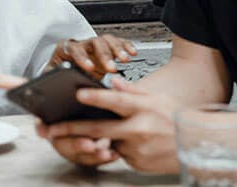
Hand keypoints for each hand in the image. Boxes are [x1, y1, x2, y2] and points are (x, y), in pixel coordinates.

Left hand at [39, 76, 179, 173]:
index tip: (78, 93)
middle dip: (70, 128)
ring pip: (105, 142)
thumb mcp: (156, 97)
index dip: (96, 97)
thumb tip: (113, 82)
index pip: (115, 101)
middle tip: (49, 128)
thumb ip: (131, 90)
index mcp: (142, 109)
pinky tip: (116, 141)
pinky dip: (112, 146)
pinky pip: (117, 153)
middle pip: (99, 128)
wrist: (197, 145)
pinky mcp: (136, 163)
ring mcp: (137, 149)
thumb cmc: (175, 118)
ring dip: (91, 138)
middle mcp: (138, 130)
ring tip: (71, 134)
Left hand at [48, 34, 136, 77]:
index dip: (82, 57)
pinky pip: (117, 42)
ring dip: (117, 48)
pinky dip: (125, 45)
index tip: (89, 68)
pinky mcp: (106, 49)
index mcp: (65, 49)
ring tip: (125, 59)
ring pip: (106, 40)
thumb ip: (53, 76)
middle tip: (111, 68)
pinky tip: (132, 52)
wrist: (66, 72)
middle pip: (93, 43)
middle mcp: (81, 44)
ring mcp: (94, 46)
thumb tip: (54, 82)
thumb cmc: (58, 75)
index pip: (73, 49)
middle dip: (103, 55)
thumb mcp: (52, 76)